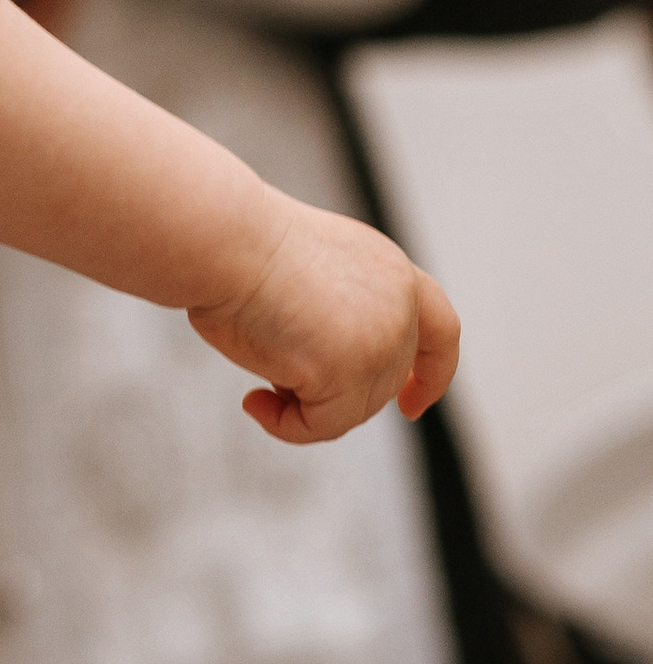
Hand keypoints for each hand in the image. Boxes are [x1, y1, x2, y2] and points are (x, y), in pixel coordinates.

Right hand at [190, 197, 459, 441]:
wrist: (222, 237)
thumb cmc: (239, 249)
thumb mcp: (313, 277)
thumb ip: (340, 316)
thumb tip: (324, 377)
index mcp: (390, 270)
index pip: (440, 330)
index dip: (433, 373)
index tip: (412, 405)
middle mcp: (399, 304)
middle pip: (382, 383)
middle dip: (332, 393)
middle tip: (274, 380)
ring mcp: (381, 339)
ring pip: (352, 410)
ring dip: (300, 406)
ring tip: (256, 380)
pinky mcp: (350, 370)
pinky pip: (320, 426)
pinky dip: (285, 425)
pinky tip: (253, 401)